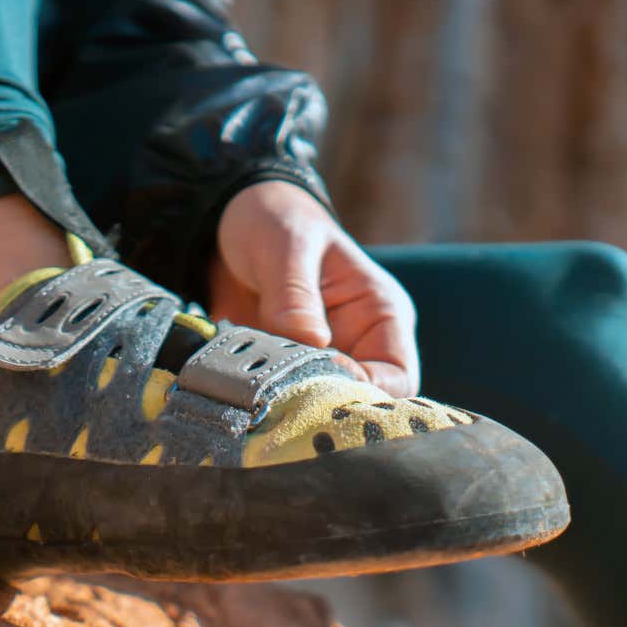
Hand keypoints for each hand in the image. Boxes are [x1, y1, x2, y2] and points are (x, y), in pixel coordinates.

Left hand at [209, 181, 419, 396]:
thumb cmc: (278, 221)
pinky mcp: (276, 367)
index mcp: (379, 315)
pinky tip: (232, 385)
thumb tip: (312, 343)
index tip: (319, 379)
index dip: (365, 389)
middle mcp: (355, 345)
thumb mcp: (288, 245)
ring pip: (312, 405)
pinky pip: (272, 395)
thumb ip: (296, 293)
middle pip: (358, 402)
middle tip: (279, 396)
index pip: (398, 377)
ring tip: (251, 388)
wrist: (228, 223)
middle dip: (322, 405)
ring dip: (283, 402)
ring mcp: (314, 360)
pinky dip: (254, 397)